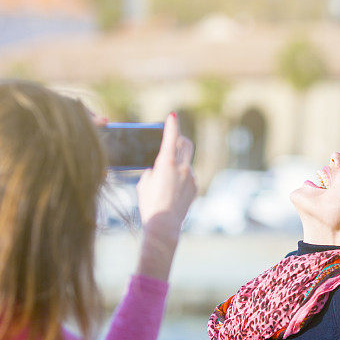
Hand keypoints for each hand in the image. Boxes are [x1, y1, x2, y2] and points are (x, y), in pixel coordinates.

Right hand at [136, 112, 196, 232]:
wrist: (164, 224)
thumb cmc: (150, 204)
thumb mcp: (144, 184)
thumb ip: (152, 171)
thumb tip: (157, 169)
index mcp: (167, 163)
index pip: (171, 137)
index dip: (172, 124)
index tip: (172, 115)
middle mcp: (182, 167)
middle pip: (186, 144)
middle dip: (180, 139)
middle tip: (174, 140)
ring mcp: (191, 177)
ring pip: (187, 162)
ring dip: (179, 162)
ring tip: (167, 178)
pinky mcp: (195, 187)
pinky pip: (189, 176)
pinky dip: (182, 177)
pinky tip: (173, 190)